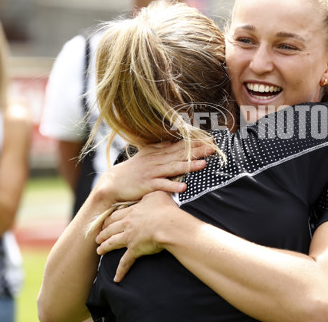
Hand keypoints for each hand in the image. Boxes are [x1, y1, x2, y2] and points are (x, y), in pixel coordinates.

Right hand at [93, 140, 213, 203]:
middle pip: (180, 155)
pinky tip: (183, 187)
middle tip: (213, 148)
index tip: (210, 139)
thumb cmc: (133, 169)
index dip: (195, 142)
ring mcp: (152, 173)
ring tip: (203, 165)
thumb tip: (173, 140)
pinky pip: (161, 186)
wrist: (114, 182)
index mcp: (158, 153)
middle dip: (197, 151)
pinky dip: (172, 186)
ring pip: (173, 168)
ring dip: (189, 166)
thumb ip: (161, 148)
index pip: (180, 146)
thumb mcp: (147, 154)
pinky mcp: (147, 185)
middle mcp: (157, 160)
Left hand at [95, 191, 178, 281]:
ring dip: (104, 247)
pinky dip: (120, 271)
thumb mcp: (158, 194)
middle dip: (103, 232)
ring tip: (99, 250)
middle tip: (98, 236)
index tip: (105, 221)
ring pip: (112, 242)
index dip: (109, 219)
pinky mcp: (135, 250)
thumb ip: (151, 193)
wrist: (169, 224)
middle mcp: (127, 224)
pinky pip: (125, 262)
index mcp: (132, 211)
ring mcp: (129, 238)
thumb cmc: (166, 209)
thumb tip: (152, 188)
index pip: (116, 215)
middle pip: (110, 228)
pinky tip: (116, 278)